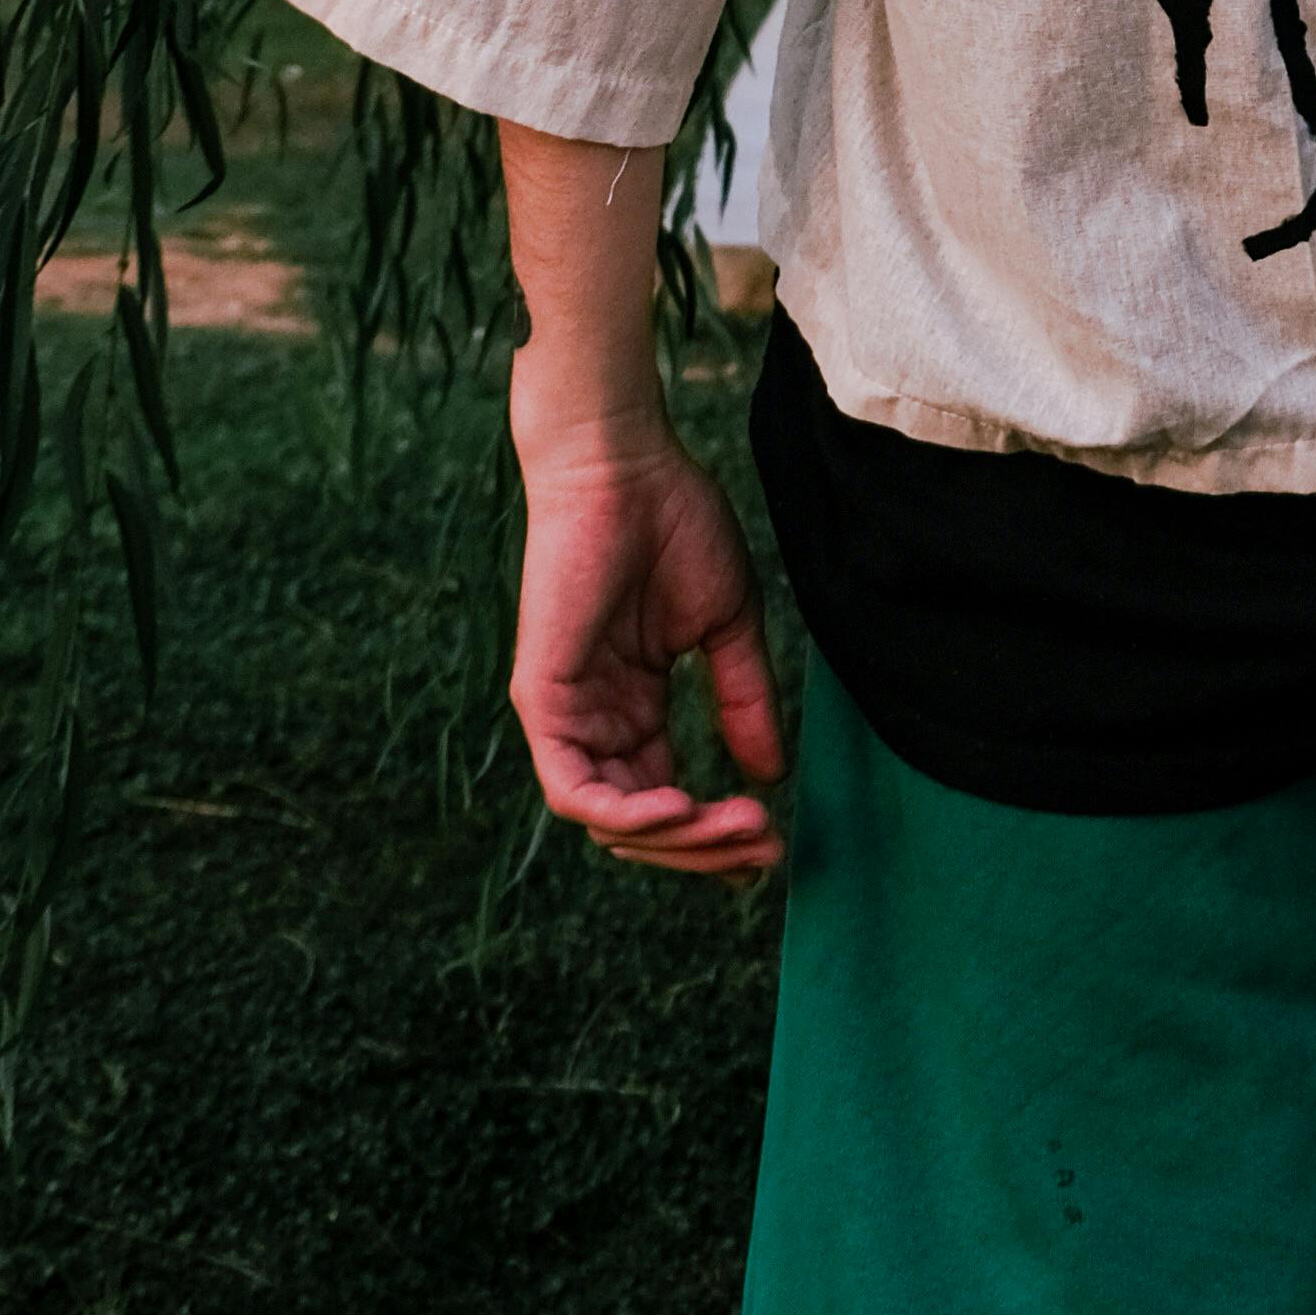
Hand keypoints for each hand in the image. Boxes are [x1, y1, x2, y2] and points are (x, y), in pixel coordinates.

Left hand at [507, 415, 789, 877]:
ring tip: (738, 827)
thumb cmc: (673, 525)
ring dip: (676, 838)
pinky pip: (573, 788)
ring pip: (608, 821)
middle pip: (641, 825)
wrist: (626, 465)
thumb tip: (770, 775)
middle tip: (764, 849)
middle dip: (705, 849)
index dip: (716, 832)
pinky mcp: (542, 699)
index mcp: (632, 708)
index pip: (666, 800)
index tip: (773, 843)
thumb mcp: (725, 626)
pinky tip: (681, 806)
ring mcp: (566, 715)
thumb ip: (743, 700)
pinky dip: (625, 814)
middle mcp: (596, 722)